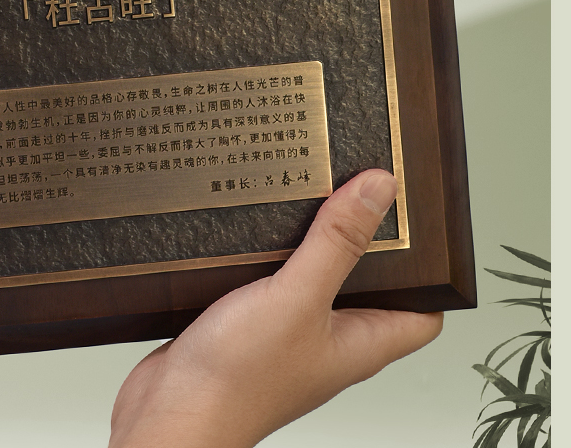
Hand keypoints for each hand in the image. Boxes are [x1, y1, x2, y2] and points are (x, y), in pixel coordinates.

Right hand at [109, 170, 441, 447]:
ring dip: (313, 239)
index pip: (421, 313)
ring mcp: (288, 332)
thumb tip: (378, 191)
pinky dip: (268, 249)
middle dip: (364, 238)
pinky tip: (256, 225)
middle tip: (360, 190)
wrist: (171, 411)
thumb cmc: (238, 383)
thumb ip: (337, 244)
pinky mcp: (249, 322)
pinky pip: (271, 278)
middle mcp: (328, 339)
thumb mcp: (297, 298)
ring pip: (315, 276)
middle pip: (366, 285)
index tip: (421, 223)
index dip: (430, 272)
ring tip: (310, 194)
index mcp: (359, 343)